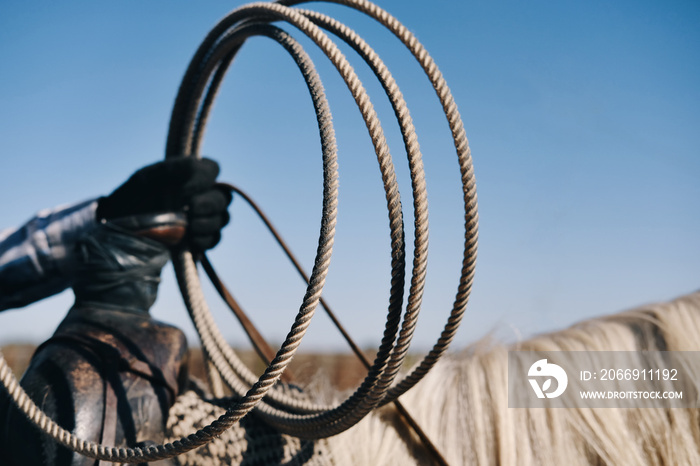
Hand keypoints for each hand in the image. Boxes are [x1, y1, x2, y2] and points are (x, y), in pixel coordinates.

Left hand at [97, 157, 231, 250]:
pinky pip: (214, 239)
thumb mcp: (146, 177)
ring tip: (191, 227)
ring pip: (222, 219)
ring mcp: (202, 218)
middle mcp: (200, 194)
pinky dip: (206, 240)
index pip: (213, 169)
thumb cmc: (130, 197)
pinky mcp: (198, 239)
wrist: (116, 227)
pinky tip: (192, 240)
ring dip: (210, 222)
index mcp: (189, 174)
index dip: (206, 178)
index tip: (185, 189)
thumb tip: (200, 173)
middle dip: (211, 204)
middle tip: (192, 209)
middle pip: (223, 197)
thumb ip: (174, 168)